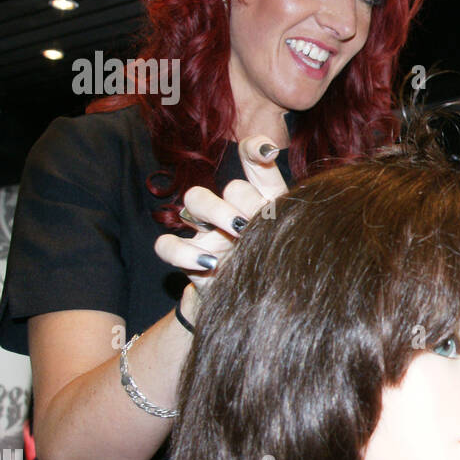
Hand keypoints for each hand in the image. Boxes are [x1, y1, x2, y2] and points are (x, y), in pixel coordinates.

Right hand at [154, 136, 289, 304]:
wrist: (258, 309)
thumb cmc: (279, 270)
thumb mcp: (290, 240)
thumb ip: (286, 212)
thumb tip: (279, 175)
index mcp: (264, 200)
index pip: (255, 161)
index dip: (255, 149)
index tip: (267, 154)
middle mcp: (233, 209)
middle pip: (228, 185)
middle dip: (242, 198)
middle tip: (258, 220)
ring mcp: (207, 231)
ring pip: (194, 199)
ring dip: (215, 211)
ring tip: (238, 232)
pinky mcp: (188, 257)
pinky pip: (168, 244)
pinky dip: (184, 252)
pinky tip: (211, 262)